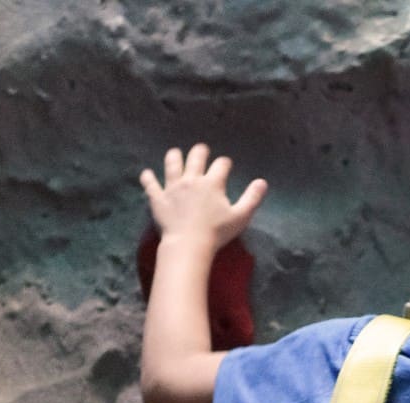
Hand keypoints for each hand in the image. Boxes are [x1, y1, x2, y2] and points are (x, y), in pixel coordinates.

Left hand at [140, 145, 266, 249]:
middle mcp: (192, 179)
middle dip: (200, 151)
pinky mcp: (158, 198)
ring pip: (172, 163)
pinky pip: (150, 184)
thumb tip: (262, 182)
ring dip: (174, 156)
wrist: (188, 245)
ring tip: (175, 154)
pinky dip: (148, 178)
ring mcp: (173, 187)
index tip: (226, 166)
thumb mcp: (240, 217)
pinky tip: (147, 174)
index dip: (225, 163)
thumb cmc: (216, 232)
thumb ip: (252, 198)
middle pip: (195, 157)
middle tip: (201, 151)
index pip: (221, 165)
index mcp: (212, 183)